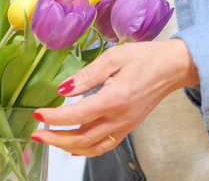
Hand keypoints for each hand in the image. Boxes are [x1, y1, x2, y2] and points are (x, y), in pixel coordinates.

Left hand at [31, 39, 199, 156]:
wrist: (172, 68)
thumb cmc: (145, 58)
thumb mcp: (113, 58)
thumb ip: (87, 75)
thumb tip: (64, 89)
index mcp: (115, 99)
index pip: (77, 114)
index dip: (54, 117)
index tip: (38, 114)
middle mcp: (120, 118)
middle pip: (82, 137)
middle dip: (55, 138)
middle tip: (36, 133)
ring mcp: (125, 125)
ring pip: (92, 147)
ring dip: (68, 147)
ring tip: (50, 140)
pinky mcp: (128, 126)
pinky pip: (105, 145)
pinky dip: (87, 150)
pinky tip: (75, 148)